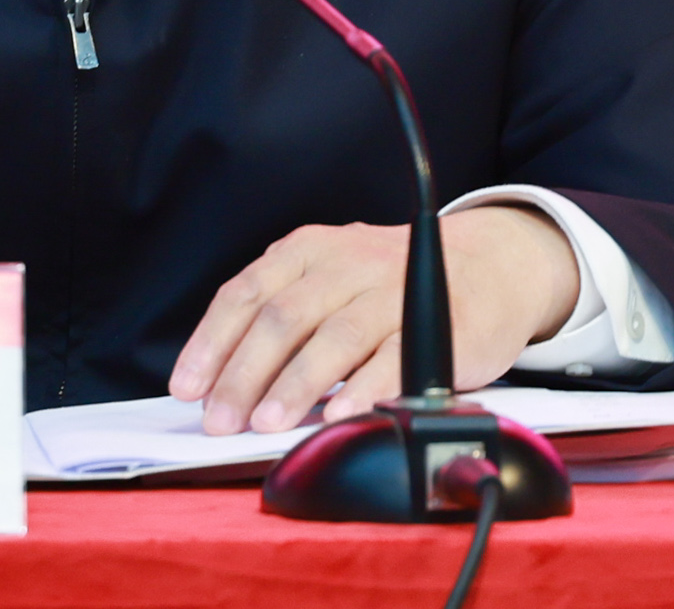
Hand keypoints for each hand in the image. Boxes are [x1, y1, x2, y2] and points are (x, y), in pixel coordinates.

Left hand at [168, 208, 580, 434]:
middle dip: (244, 373)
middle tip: (219, 420)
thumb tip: (223, 383)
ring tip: (266, 423)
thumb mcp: (329, 280)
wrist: (487, 265)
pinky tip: (339, 417)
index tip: (187, 387)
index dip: (211, 342)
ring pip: (333, 337)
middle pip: (283, 317)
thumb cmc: (389, 285)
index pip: (246, 293)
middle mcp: (346, 263)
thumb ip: (282, 318)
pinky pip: (394, 358)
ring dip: (295, 385)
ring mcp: (392, 291)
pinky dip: (363, 390)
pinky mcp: (434, 324)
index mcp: (308, 250)